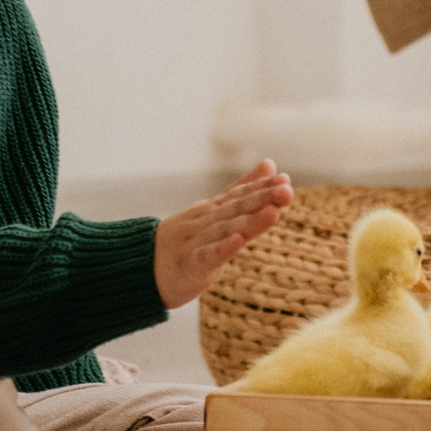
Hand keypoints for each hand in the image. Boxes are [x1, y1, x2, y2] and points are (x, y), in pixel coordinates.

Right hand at [153, 161, 292, 308]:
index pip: (240, 195)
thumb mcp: (216, 211)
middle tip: (286, 191)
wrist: (144, 266)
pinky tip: (236, 241)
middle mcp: (206, 221)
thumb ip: (243, 190)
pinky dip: (221, 248)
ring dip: (250, 221)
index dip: (262, 188)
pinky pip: (206, 256)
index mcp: (214, 210)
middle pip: (237, 209)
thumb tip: (271, 164)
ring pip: (226, 230)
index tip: (285, 180)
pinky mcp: (190, 265)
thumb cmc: (186, 240)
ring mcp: (197, 242)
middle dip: (262, 199)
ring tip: (272, 213)